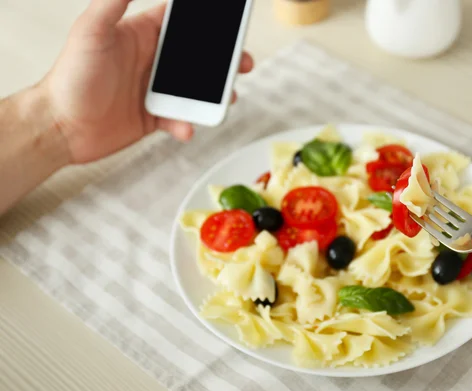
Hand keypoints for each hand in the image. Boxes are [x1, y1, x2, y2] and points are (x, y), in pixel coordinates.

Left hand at [42, 0, 252, 163]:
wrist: (59, 126)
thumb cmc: (70, 77)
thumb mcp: (91, 32)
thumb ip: (113, 2)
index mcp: (140, 36)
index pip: (179, 23)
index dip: (205, 22)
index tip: (228, 23)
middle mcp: (151, 62)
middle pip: (196, 58)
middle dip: (222, 62)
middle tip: (243, 64)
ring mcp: (153, 91)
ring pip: (195, 91)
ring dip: (214, 95)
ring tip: (227, 99)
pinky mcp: (153, 118)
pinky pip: (179, 119)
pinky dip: (187, 124)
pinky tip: (186, 128)